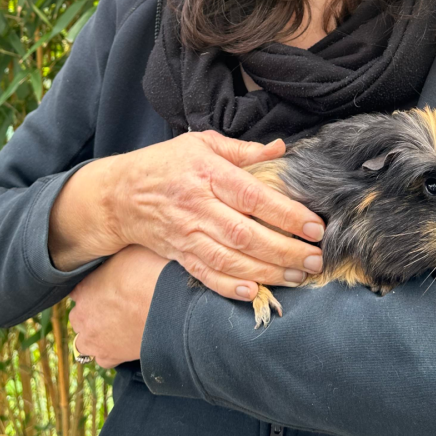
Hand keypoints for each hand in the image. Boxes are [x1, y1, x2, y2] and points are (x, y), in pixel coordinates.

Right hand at [48, 130, 325, 304]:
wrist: (118, 195)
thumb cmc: (166, 164)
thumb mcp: (201, 143)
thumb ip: (243, 150)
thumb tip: (281, 149)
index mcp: (207, 173)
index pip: (253, 196)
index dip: (286, 214)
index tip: (314, 226)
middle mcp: (198, 206)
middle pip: (246, 235)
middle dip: (285, 251)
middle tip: (316, 259)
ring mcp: (187, 234)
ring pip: (231, 260)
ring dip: (268, 272)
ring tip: (299, 277)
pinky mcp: (179, 254)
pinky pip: (206, 275)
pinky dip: (230, 287)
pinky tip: (256, 291)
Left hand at [69, 245, 168, 367]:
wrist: (171, 306)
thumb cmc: (153, 273)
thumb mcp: (131, 249)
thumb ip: (118, 251)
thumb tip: (121, 240)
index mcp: (83, 288)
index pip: (78, 288)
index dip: (95, 286)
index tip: (110, 284)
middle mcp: (82, 315)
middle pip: (80, 314)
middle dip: (94, 310)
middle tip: (119, 303)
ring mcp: (93, 340)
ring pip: (87, 340)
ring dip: (99, 333)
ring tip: (122, 323)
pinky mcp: (109, 358)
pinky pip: (103, 358)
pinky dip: (112, 351)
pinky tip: (127, 340)